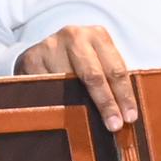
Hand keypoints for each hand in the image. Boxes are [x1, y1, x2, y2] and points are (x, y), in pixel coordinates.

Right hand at [12, 25, 137, 129]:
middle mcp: (74, 36)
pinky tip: (61, 115)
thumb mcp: (99, 58)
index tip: (129, 117)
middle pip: (93, 76)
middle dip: (106, 103)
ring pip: (67, 84)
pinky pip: (45, 87)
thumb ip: (110, 76)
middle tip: (114, 125)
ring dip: (78, 106)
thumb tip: (125, 111)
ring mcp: (50, 47)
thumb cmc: (80, 58)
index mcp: (97, 35)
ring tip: (86, 124)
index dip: (124, 95)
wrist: (47, 47)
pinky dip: (54, 102)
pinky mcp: (30, 59)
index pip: (115, 69)